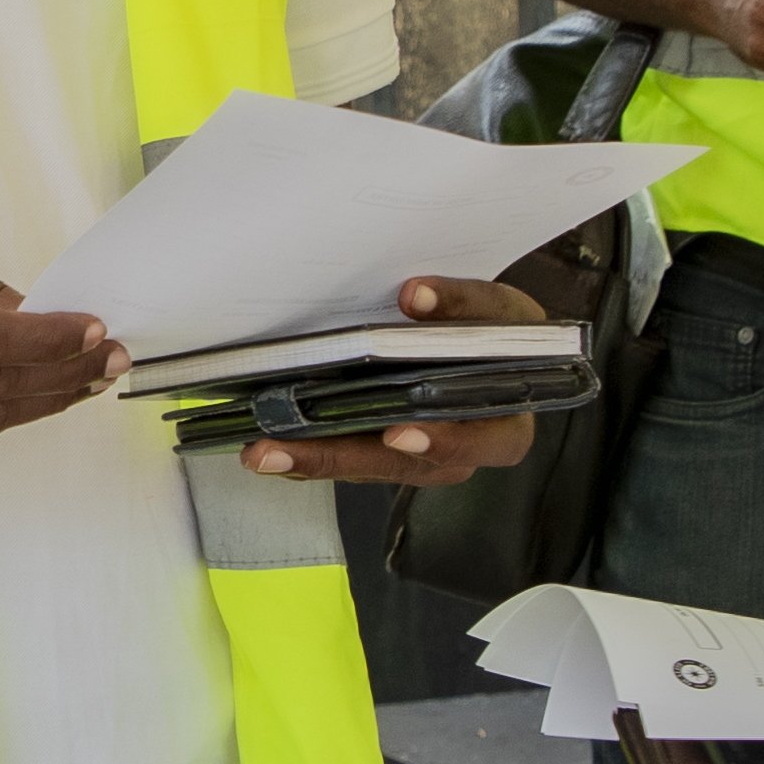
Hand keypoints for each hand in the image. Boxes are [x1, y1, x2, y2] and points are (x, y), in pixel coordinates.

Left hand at [239, 274, 556, 487]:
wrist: (493, 347)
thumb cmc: (500, 334)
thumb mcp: (500, 312)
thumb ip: (464, 302)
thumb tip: (415, 295)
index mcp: (502, 427)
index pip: (481, 442)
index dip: (443, 440)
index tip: (400, 431)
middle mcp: (458, 456)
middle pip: (400, 464)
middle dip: (338, 457)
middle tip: (282, 449)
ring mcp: (417, 460)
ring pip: (363, 468)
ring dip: (310, 459)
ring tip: (261, 450)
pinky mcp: (383, 452)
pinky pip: (346, 458)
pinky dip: (309, 449)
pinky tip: (268, 440)